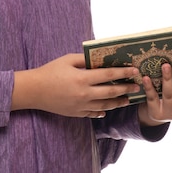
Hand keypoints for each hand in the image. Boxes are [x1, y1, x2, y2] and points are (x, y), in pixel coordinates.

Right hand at [12, 53, 141, 117]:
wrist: (34, 91)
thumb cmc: (50, 71)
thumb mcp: (67, 60)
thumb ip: (85, 59)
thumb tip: (101, 59)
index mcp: (82, 78)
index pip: (109, 74)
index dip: (123, 72)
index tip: (135, 70)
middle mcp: (84, 94)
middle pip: (111, 92)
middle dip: (126, 88)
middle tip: (137, 86)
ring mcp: (81, 106)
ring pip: (105, 105)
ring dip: (118, 102)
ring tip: (127, 99)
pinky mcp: (76, 113)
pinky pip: (94, 113)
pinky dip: (103, 111)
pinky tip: (108, 108)